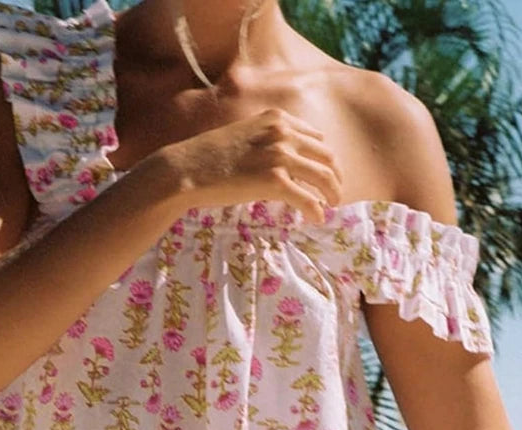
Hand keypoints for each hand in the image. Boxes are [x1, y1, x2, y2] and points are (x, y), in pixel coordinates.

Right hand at [165, 107, 344, 221]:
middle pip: (327, 155)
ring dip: (332, 193)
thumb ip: (266, 141)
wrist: (186, 169)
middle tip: (335, 193)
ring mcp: (280, 156)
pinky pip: (307, 198)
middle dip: (335, 176)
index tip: (326, 172)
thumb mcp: (243, 136)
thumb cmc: (207, 157)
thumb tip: (280, 162)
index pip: (316, 137)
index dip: (325, 157)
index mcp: (277, 119)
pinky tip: (317, 218)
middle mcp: (283, 133)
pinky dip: (316, 210)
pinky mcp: (274, 181)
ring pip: (324, 176)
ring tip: (331, 206)